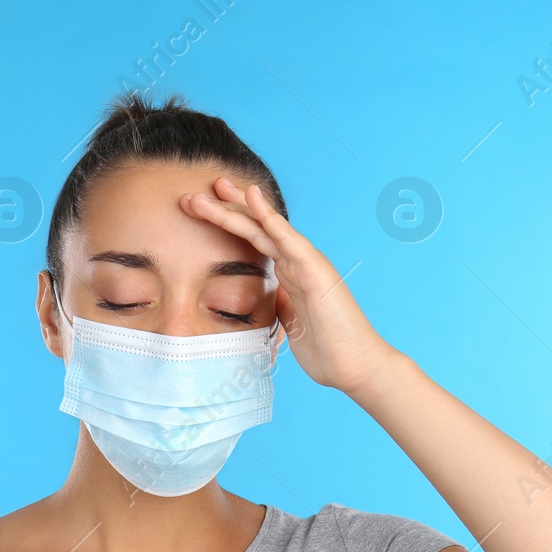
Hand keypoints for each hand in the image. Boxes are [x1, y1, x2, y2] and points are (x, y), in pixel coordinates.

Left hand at [180, 176, 400, 395]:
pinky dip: (269, 216)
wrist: (355, 366)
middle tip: (195, 193)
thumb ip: (278, 308)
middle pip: (255, 229)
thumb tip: (262, 306)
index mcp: (289, 276)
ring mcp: (306, 264)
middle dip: (225, 209)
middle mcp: (296, 264)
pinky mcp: (314, 269)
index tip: (201, 211)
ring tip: (214, 185)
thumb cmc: (327, 351)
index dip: (229, 224)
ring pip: (264, 227)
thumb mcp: (290, 326)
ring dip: (237, 207)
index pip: (254, 242)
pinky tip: (252, 196)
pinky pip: (287, 237)